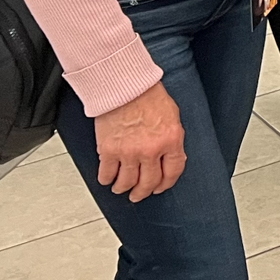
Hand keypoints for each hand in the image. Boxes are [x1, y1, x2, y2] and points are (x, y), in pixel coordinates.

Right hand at [94, 81, 185, 201]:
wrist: (125, 85)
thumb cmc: (149, 95)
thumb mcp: (172, 116)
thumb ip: (171, 138)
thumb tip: (170, 156)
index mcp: (171, 140)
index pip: (173, 172)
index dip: (166, 184)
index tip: (160, 187)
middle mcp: (151, 150)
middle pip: (149, 182)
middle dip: (143, 192)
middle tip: (138, 194)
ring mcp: (129, 152)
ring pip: (126, 183)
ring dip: (123, 188)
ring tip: (121, 188)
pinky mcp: (108, 151)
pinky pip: (106, 174)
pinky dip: (106, 180)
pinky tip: (108, 179)